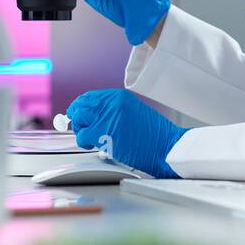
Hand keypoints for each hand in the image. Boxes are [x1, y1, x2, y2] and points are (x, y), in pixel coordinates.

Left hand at [66, 88, 187, 178]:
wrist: (166, 147)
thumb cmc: (155, 136)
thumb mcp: (135, 113)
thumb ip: (115, 111)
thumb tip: (96, 116)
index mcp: (120, 97)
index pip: (90, 97)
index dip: (81, 107)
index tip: (78, 114)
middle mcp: (112, 103)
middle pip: (81, 106)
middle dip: (78, 118)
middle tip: (81, 127)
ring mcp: (106, 117)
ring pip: (79, 120)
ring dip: (82, 131)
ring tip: (91, 139)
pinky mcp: (103, 133)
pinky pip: (82, 136)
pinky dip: (85, 143)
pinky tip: (94, 146)